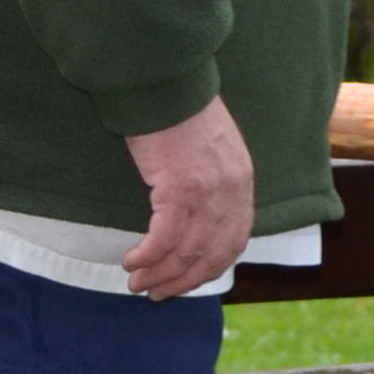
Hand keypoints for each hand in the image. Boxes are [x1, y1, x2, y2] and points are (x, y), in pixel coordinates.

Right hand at [122, 97, 255, 296]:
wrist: (167, 80)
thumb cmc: (180, 110)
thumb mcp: (212, 148)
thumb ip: (213, 181)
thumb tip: (195, 216)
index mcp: (242, 182)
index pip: (235, 240)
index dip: (212, 267)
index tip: (189, 280)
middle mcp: (231, 191)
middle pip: (212, 254)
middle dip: (184, 280)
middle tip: (158, 293)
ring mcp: (207, 191)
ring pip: (187, 251)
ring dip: (160, 273)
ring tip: (138, 283)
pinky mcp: (179, 188)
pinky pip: (165, 238)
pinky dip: (148, 255)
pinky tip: (131, 261)